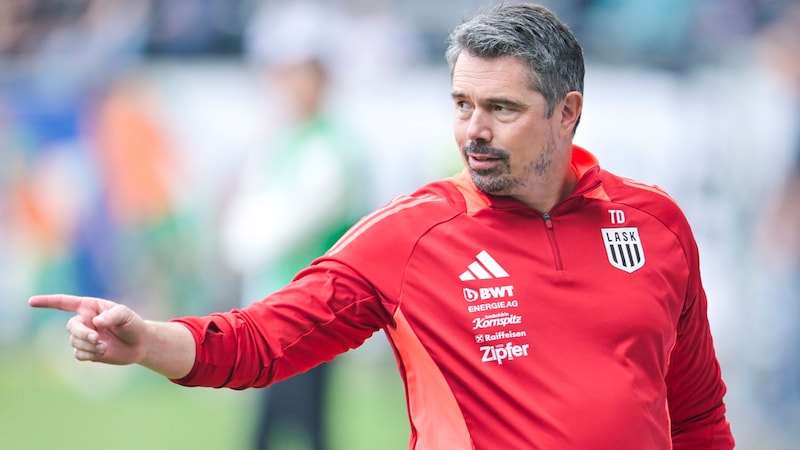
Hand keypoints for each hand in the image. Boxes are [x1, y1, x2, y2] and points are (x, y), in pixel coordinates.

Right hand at [29, 294, 146, 365]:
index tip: (31, 302)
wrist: (139, 344)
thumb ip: (112, 315)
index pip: (64, 303)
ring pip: (74, 342)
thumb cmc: (133, 324)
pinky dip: (89, 354)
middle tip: (97, 339)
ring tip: (105, 346)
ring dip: (89, 346)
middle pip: (71, 327)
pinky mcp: (87, 351)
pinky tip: (102, 352)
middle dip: (82, 334)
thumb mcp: (126, 315)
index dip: (47, 302)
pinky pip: (78, 354)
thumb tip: (95, 322)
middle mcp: (84, 321)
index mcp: (90, 307)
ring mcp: (84, 337)